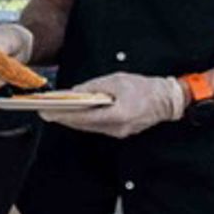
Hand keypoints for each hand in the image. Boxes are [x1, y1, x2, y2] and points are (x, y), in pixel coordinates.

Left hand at [50, 72, 186, 138]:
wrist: (168, 100)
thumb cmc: (145, 88)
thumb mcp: (117, 80)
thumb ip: (94, 86)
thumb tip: (75, 92)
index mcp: (118, 114)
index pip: (83, 117)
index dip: (63, 115)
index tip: (47, 112)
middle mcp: (117, 127)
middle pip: (83, 125)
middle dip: (63, 118)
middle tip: (45, 113)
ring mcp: (119, 132)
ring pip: (89, 128)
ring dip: (73, 120)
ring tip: (56, 113)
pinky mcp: (121, 131)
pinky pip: (98, 127)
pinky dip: (85, 121)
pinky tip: (76, 115)